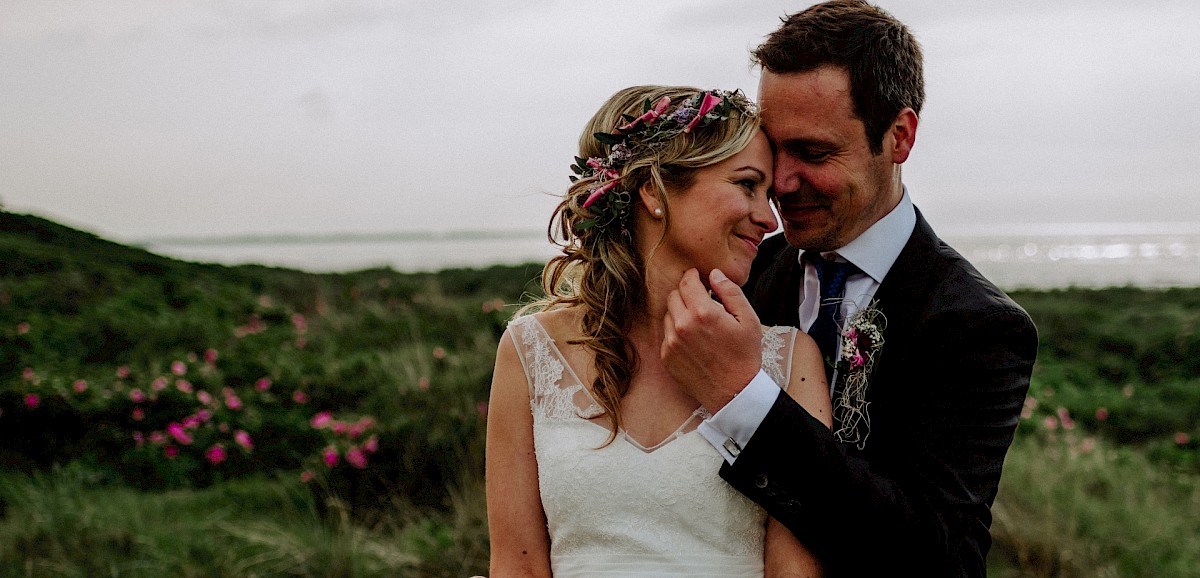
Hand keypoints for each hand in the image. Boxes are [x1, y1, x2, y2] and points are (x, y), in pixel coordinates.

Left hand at [661, 268, 762, 411]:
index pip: (687, 281)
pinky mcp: (666, 356)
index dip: (693, 276)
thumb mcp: (748, 319)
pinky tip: (693, 339)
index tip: (698, 278)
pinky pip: (666, 334)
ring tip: (698, 322)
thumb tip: (714, 274)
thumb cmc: (745, 356)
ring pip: (668, 314)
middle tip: (700, 300)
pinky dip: (676, 331)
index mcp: (703, 312)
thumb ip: (730, 292)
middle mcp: (683, 325)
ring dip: (680, 312)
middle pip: (674, 295)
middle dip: (686, 293)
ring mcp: (672, 342)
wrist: (735, 392)